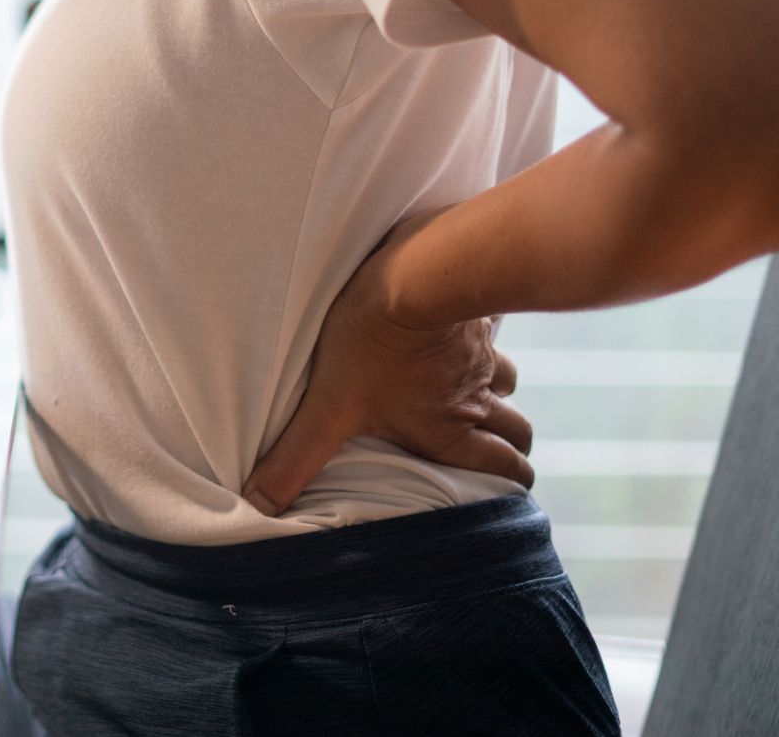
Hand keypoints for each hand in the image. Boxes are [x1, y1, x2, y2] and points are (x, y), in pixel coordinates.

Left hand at [242, 210, 534, 516]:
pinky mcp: (477, 316)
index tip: (506, 488)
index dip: (511, 483)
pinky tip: (460, 335)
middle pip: (518, 432)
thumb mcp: (327, 407)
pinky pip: (493, 336)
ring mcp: (483, 357)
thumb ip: (296, 458)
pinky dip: (483, 344)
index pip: (506, 471)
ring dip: (495, 391)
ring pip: (507, 384)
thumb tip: (260, 505)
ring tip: (470, 391)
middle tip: (494, 444)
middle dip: (510, 442)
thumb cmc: (370, 343)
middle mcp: (476, 400)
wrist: (412, 274)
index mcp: (449, 432)